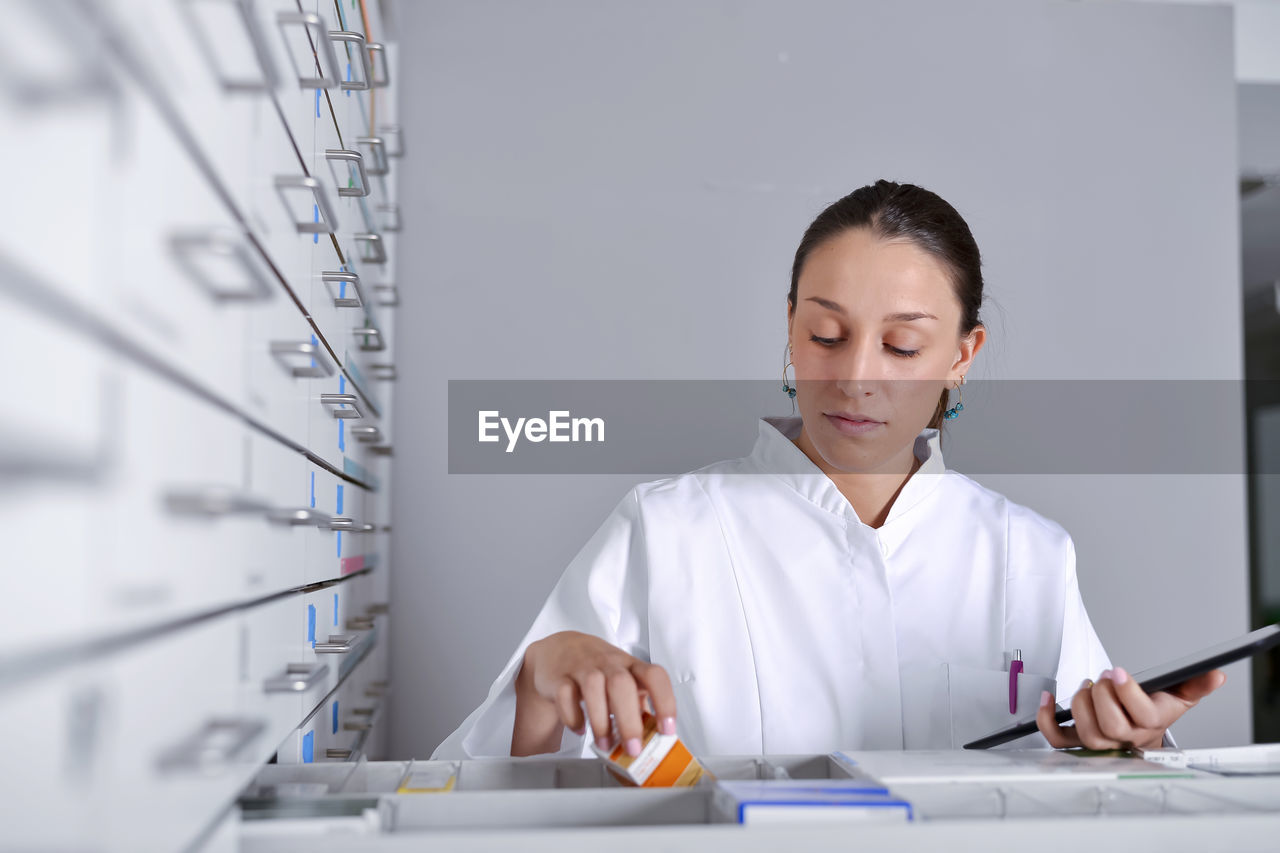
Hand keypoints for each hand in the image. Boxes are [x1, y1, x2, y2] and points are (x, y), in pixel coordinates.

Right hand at [519, 630, 676, 756]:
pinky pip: (564, 694)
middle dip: (629, 721)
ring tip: (605, 745)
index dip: (664, 701)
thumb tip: (653, 739)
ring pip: (593, 686)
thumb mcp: (625, 680)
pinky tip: (579, 728)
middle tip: (632, 748)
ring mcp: (583, 667)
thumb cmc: (600, 668)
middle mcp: (609, 663)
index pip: (654, 675)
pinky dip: (572, 717)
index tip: (667, 729)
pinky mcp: (560, 676)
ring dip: (601, 722)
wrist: (562, 649)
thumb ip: (638, 704)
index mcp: (631, 666)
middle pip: (622, 684)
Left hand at [1037, 667, 1225, 749]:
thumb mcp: (1178, 694)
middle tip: (1102, 677)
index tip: (1118, 671)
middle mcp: (1126, 737)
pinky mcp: (1078, 741)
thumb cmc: (1155, 708)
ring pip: (1087, 733)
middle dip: (1101, 696)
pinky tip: (1048, 698)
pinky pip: (1058, 739)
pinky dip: (1047, 720)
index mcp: (1151, 724)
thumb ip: (1195, 683)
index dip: (1128, 694)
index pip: (1143, 716)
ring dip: (1080, 703)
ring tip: (1087, 684)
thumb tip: (1216, 674)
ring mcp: (1101, 741)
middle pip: (1110, 726)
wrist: (1140, 731)